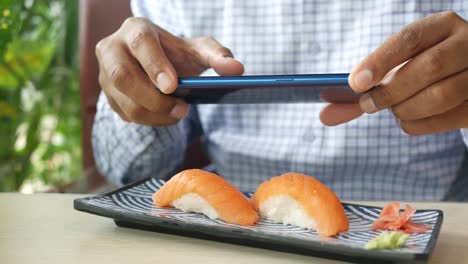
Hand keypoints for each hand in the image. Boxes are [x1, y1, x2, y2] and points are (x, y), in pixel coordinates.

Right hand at [96, 17, 243, 125]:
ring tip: (179, 113)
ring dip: (154, 114)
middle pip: (123, 75)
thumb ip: (218, 56)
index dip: (154, 65)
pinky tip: (166, 115)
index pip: (140, 43)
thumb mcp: (199, 51)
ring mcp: (106, 74)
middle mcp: (113, 49)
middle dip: (154, 98)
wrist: (158, 68)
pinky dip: (150, 120)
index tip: (173, 86)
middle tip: (182, 109)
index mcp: (136, 29)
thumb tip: (237, 69)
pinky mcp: (108, 96)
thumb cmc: (178, 56)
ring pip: (124, 101)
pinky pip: (126, 115)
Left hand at [320, 11, 467, 134]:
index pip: (408, 38)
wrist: (465, 77)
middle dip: (390, 92)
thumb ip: (364, 89)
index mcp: (440, 26)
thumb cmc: (420, 70)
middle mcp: (467, 44)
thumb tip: (325, 116)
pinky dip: (420, 124)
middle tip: (367, 104)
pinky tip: (410, 119)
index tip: (354, 83)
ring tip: (394, 110)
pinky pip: (448, 117)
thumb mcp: (397, 67)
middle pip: (427, 67)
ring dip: (406, 109)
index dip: (379, 61)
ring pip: (441, 95)